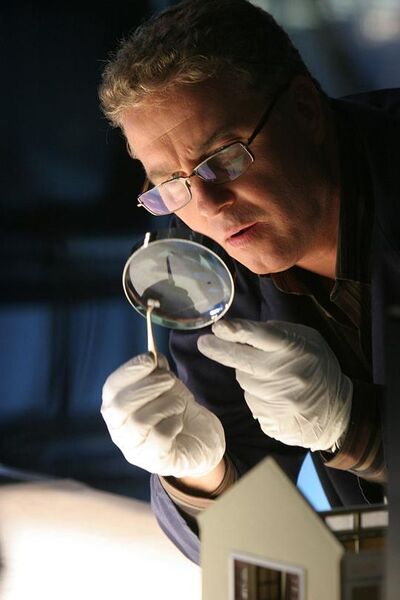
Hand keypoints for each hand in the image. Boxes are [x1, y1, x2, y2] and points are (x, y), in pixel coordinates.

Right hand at [101, 353, 224, 477]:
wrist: (201, 441)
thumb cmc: (176, 411)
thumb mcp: (167, 386)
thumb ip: (157, 372)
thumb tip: (153, 357)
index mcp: (117, 407)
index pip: (111, 387)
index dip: (129, 371)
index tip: (150, 358)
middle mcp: (119, 430)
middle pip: (118, 406)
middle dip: (147, 386)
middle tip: (170, 379)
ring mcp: (134, 449)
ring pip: (138, 422)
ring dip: (165, 404)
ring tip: (179, 403)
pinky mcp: (155, 461)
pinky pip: (159, 438)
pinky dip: (172, 424)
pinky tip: (178, 423)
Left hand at [198, 319, 351, 451]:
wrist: (337, 413)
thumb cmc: (317, 368)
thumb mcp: (307, 340)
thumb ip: (277, 332)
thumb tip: (240, 331)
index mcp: (295, 350)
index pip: (261, 336)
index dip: (237, 331)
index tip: (218, 327)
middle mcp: (285, 376)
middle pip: (241, 361)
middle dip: (219, 350)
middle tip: (204, 343)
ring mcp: (278, 402)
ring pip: (245, 383)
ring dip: (250, 376)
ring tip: (273, 378)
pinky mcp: (272, 422)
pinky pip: (253, 403)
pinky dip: (258, 397)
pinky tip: (277, 397)